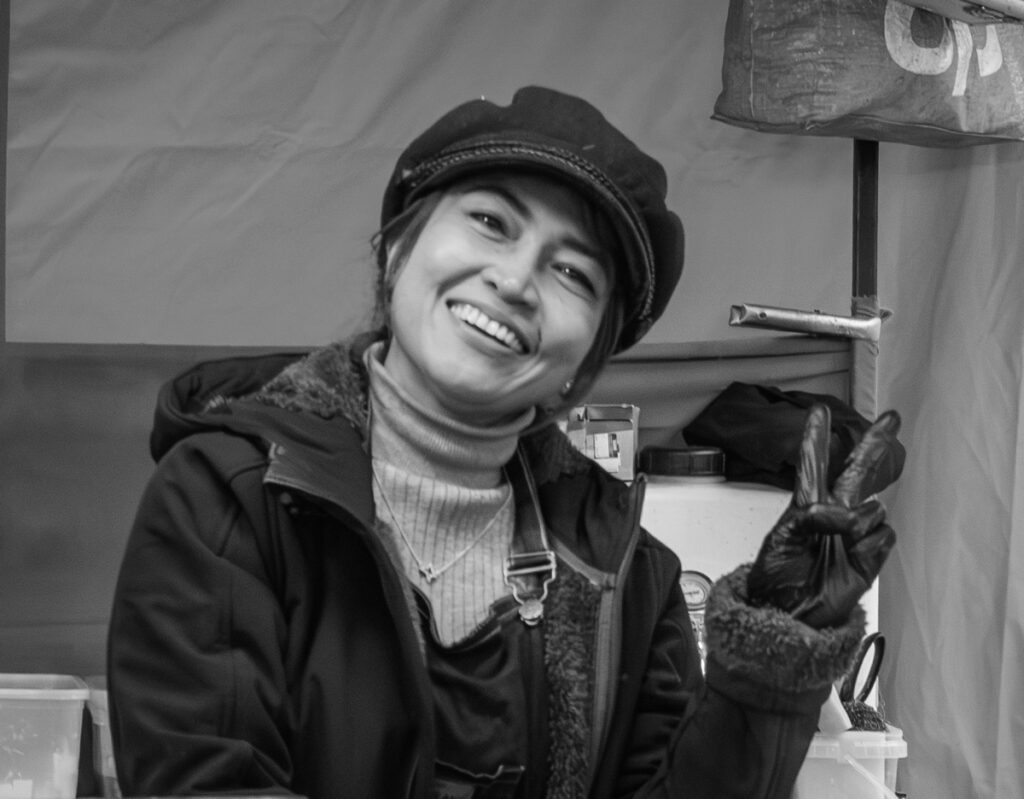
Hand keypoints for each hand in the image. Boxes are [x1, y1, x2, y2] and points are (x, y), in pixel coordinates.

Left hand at [747, 404, 901, 627]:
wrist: (789, 616)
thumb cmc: (775, 579)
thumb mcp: (781, 539)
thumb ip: (811, 516)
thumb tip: (846, 513)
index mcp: (805, 506)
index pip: (813, 463)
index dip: (817, 437)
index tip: (819, 411)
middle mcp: (833, 515)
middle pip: (857, 471)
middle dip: (873, 445)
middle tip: (890, 419)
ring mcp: (854, 534)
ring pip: (874, 508)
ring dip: (859, 522)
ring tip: (840, 543)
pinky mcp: (870, 556)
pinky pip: (883, 536)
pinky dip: (870, 545)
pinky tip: (855, 555)